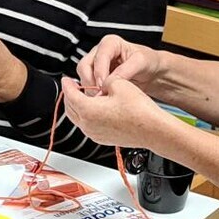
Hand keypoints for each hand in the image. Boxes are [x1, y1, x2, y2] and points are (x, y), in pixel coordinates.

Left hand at [57, 76, 171, 150]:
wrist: (152, 130)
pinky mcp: (102, 139)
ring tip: (82, 97)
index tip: (66, 79)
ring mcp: (94, 134)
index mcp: (88, 110)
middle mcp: (88, 125)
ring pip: (78, 118)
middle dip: (69, 96)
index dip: (67, 84)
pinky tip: (95, 109)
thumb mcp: (119, 84)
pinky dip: (86, 116)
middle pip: (70, 108)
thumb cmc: (139, 110)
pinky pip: (88, 126)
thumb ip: (104, 81)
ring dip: (77, 107)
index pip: (70, 94)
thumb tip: (102, 84)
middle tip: (71, 87)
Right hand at [77, 35, 164, 94]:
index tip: (103, 86)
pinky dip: (93, 94)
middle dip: (91, 82)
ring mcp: (96, 66)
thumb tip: (110, 81)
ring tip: (104, 98)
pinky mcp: (95, 78)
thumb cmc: (148, 62)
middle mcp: (100, 53)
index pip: (98, 57)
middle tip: (101, 94)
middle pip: (84, 67)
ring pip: (83, 77)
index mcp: (110, 43)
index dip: (99, 73)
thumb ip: (125, 70)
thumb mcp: (140, 62)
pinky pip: (87, 86)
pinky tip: (103, 99)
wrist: (151, 72)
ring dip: (91, 89)